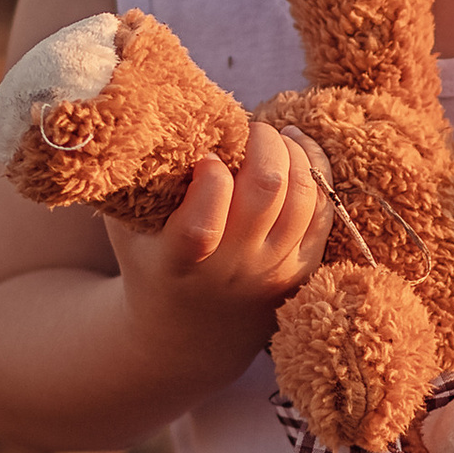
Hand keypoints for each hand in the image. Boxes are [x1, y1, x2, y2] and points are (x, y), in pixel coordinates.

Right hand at [106, 117, 331, 336]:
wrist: (191, 336)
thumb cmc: (152, 264)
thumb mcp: (128, 230)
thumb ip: (134, 183)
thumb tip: (144, 116)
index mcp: (181, 262)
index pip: (204, 221)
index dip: (210, 174)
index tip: (205, 156)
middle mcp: (234, 269)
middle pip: (268, 189)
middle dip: (262, 141)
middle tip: (247, 129)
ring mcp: (274, 270)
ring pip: (304, 194)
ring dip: (292, 151)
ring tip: (271, 137)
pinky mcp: (304, 268)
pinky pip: (325, 208)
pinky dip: (315, 168)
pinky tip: (295, 148)